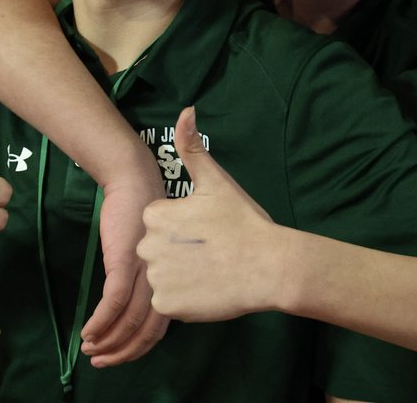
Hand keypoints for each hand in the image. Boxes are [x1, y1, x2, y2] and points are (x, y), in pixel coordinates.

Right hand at [80, 142, 169, 365]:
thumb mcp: (154, 248)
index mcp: (173, 277)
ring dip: (108, 341)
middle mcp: (163, 278)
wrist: (135, 180)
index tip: (123, 356)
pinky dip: (100, 322)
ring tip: (91, 352)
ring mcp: (145, 270)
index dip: (141, 345)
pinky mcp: (125, 261)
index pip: (161, 324)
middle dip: (124, 351)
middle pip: (148, 329)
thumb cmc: (145, 212)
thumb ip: (149, 276)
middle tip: (103, 363)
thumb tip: (135, 303)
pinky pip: (113, 301)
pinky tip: (88, 333)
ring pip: (130, 319)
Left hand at [137, 107, 281, 320]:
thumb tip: (185, 110)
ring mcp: (156, 278)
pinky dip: (184, 298)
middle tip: (210, 251)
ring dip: (181, 275)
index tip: (206, 229)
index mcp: (156, 215)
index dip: (183, 226)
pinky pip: (169, 301)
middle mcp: (147, 246)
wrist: (269, 266)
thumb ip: (192, 147)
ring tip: (211, 270)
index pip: (158, 222)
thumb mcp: (216, 181)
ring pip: (162, 276)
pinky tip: (207, 288)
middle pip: (156, 249)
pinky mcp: (166, 305)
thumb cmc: (243, 221)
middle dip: (177, 251)